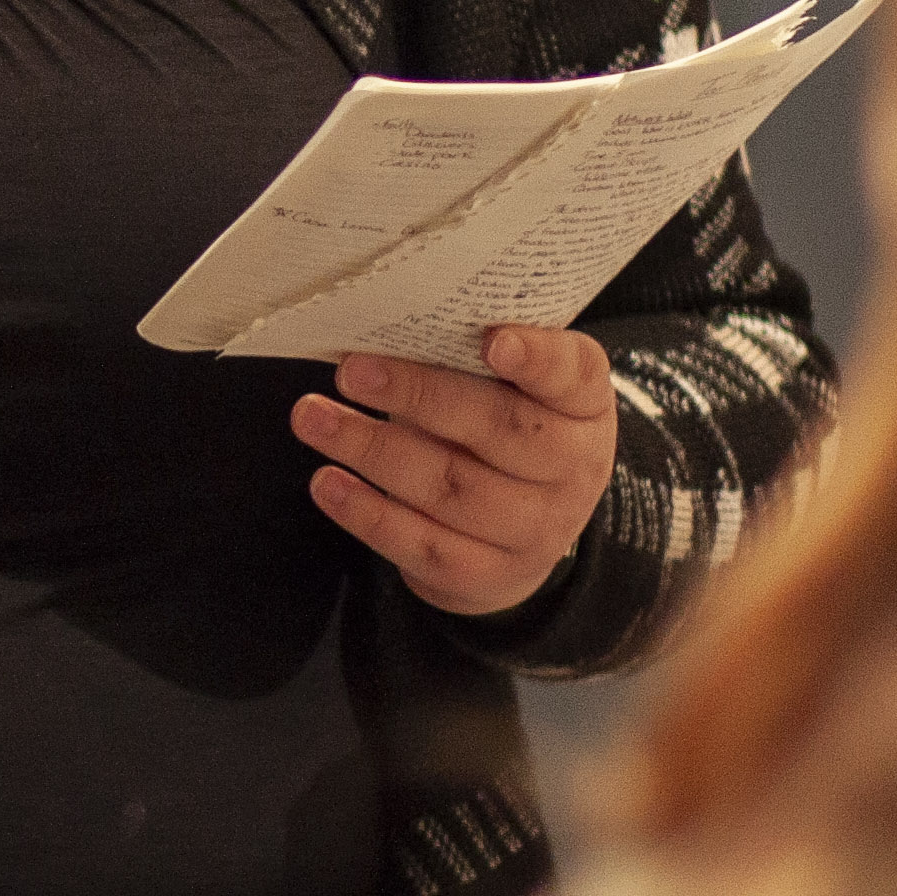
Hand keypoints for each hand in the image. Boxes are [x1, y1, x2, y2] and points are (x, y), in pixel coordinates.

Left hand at [293, 326, 618, 617]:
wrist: (521, 535)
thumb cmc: (501, 429)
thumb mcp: (510, 388)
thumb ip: (467, 354)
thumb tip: (381, 321)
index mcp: (583, 406)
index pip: (573, 375)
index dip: (537, 357)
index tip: (491, 339)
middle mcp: (572, 469)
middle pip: (499, 429)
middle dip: (419, 396)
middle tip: (351, 371)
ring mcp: (535, 529)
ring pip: (452, 488)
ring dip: (372, 450)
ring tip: (312, 417)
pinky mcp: (489, 574)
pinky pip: (424, 544)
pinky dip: (369, 513)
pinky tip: (327, 482)